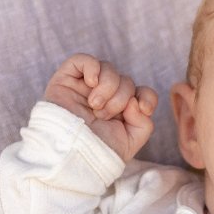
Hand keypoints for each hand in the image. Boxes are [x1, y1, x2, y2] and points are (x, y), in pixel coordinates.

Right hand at [44, 55, 158, 161]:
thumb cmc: (96, 151)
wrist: (70, 154)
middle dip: (120, 98)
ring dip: (107, 87)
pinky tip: (91, 83)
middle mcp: (104, 96)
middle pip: (126, 80)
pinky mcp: (66, 79)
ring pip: (108, 68)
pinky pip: (82, 60)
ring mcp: (84, 87)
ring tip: (94, 106)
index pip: (141, 92)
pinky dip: (92, 67)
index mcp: (119, 110)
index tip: (144, 109)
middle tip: (103, 116)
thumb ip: (143, 122)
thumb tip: (135, 101)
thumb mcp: (130, 142)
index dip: (147, 96)